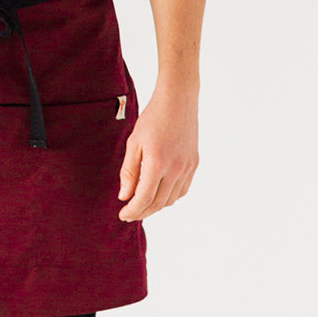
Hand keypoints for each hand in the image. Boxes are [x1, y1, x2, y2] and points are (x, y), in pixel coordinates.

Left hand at [117, 84, 198, 220]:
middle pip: (158, 203)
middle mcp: (176, 169)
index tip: (123, 215)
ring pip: (172, 199)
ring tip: (142, 204)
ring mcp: (187, 167)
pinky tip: (159, 193)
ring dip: (156, 206)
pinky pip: (182, 189)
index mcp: (157, 163)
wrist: (177, 101)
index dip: (133, 210)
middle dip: (142, 211)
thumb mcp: (134, 142)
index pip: (144, 198)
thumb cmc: (152, 118)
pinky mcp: (194, 164)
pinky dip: (170, 196)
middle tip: (130, 213)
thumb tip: (124, 196)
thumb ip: (129, 172)